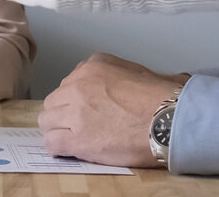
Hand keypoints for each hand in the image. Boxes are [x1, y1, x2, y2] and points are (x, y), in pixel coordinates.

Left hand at [34, 52, 185, 167]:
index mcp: (92, 68)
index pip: (68, 83)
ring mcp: (76, 113)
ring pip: (47, 120)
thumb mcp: (136, 70)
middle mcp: (78, 87)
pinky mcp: (78, 139)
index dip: (74, 100)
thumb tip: (112, 80)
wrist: (170, 121)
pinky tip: (66, 149)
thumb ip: (114, 71)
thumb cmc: (162, 99)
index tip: (83, 110)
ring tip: (72, 138)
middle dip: (62, 114)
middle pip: (54, 102)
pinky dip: (57, 147)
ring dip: (57, 129)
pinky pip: (52, 142)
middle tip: (76, 126)